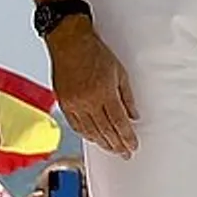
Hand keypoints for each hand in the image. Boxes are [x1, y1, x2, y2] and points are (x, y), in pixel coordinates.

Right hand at [47, 17, 138, 156]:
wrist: (69, 42)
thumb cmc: (95, 52)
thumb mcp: (119, 72)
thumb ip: (127, 96)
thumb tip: (134, 115)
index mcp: (103, 93)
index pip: (118, 123)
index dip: (126, 137)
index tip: (133, 146)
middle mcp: (87, 101)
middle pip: (104, 130)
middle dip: (116, 144)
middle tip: (125, 153)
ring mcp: (73, 104)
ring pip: (89, 131)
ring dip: (102, 143)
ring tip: (112, 149)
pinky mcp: (63, 103)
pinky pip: (75, 125)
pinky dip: (86, 135)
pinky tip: (94, 138)